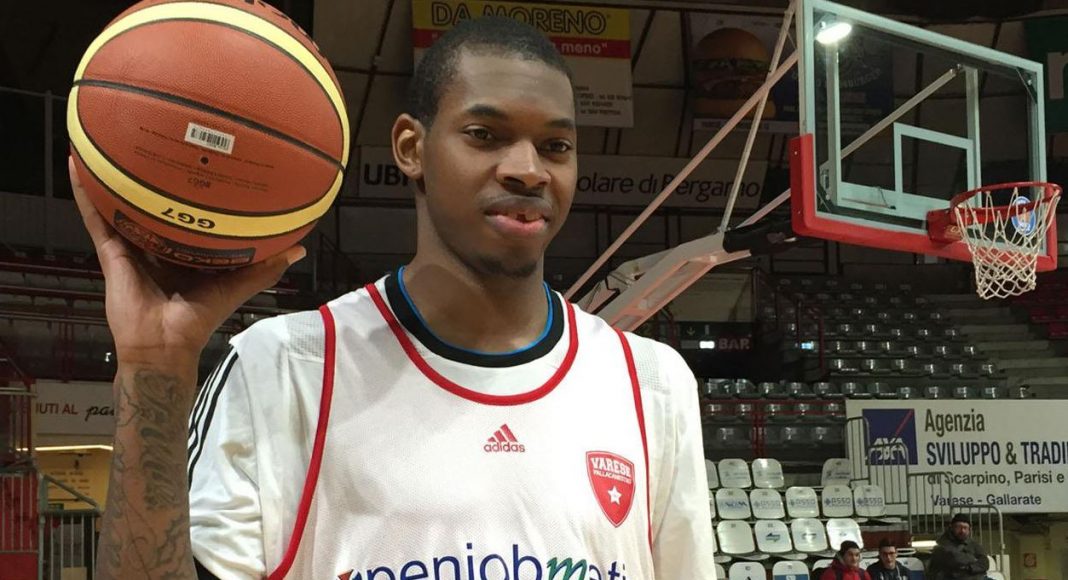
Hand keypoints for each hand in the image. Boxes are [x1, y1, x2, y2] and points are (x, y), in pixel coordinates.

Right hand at [69, 156, 305, 368]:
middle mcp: (158, 243)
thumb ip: (265, 266)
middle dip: (154, 175)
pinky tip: (78, 164)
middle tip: (156, 136)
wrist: (165, 344)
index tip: (201, 158)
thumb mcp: (237, 285)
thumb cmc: (199, 317)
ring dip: (113, 175)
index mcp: (186, 249)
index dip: (193, 190)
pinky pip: (96, 216)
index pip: (189, 213)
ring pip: (121, 204)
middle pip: (154, 204)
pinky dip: (86, 193)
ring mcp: (132, 245)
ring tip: (109, 138)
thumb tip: (299, 248)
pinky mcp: (111, 250)